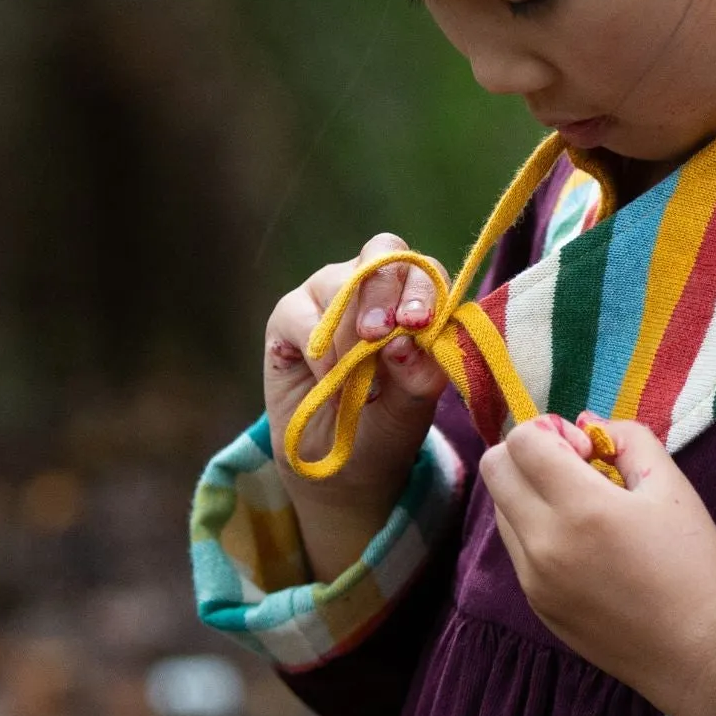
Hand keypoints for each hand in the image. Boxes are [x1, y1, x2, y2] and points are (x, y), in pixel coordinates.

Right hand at [264, 233, 446, 581]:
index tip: (416, 324)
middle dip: (382, 294)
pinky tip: (328, 381)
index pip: (425, 270)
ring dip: (349, 334)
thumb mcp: (412, 405)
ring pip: (340, 282)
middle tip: (377, 337)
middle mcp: (375, 285)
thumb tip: (404, 341)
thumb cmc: (386, 424)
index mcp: (416, 299)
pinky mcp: (289, 314)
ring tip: (355, 381)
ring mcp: (330, 293)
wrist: (338, 463)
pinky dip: (318, 351)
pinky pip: (300, 313)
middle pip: (382, 252)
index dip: (422, 290)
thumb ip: (418, 372)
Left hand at [479, 414, 715, 715]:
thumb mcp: (673, 487)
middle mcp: (543, 543)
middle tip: (576, 470)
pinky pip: (516, 548)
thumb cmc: (694, 566)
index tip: (590, 451)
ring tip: (582, 510)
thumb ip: (628, 439)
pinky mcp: (536, 604)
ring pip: (500, 509)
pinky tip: (583, 547)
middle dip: (529, 454)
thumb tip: (589, 427)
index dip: (553, 430)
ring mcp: (533, 579)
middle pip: (494, 468)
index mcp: (580, 508)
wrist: (698, 654)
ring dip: (529, 492)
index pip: (522, 440)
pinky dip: (536, 531)